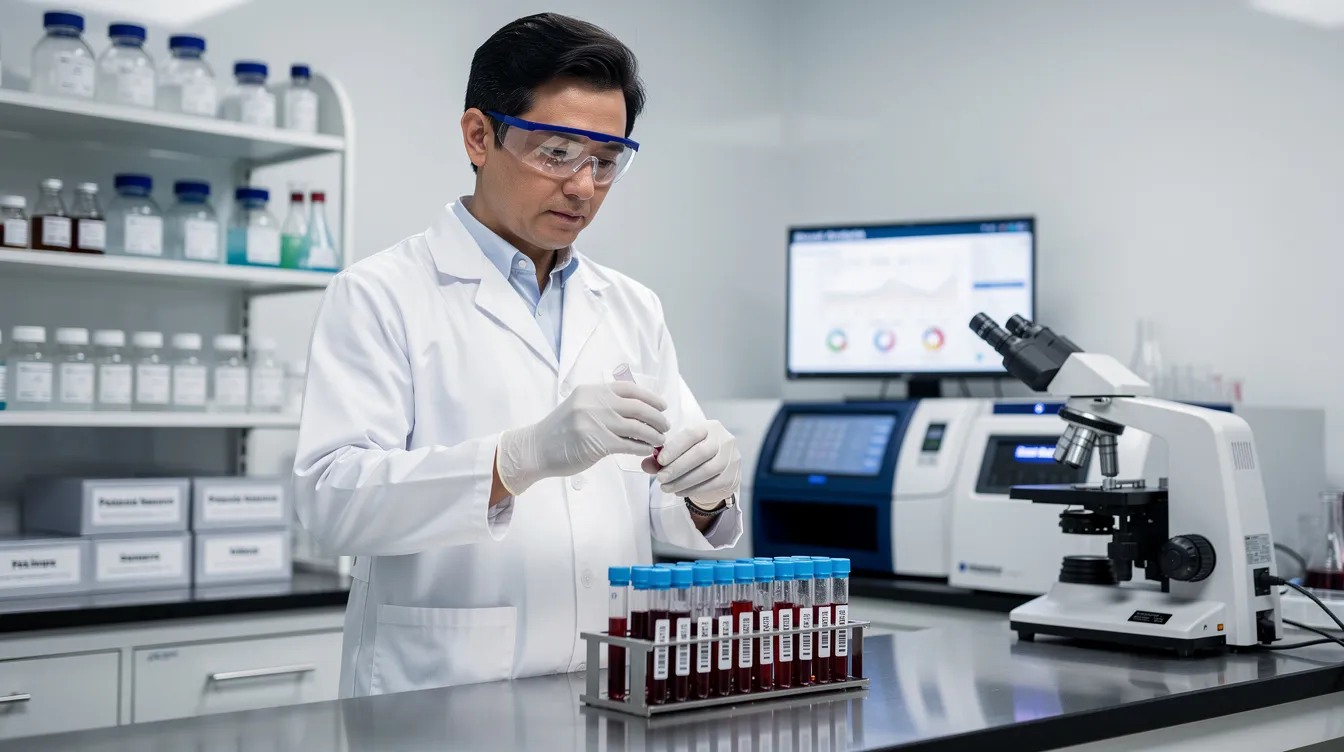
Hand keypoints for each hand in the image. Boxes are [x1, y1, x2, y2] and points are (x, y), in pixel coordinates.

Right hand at [496, 382, 668, 494]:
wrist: (536, 449)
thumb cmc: (559, 431)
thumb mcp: (579, 406)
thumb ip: (602, 403)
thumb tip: (635, 409)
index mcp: (592, 390)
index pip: (629, 389)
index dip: (650, 397)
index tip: (662, 405)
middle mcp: (595, 403)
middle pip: (638, 407)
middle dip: (657, 417)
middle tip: (666, 425)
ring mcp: (597, 423)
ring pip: (637, 427)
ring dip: (653, 434)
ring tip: (659, 439)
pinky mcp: (598, 444)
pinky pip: (629, 445)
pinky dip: (642, 447)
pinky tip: (646, 449)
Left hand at [644, 420, 740, 505]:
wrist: (721, 470)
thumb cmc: (696, 455)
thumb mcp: (681, 451)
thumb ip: (662, 457)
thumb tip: (646, 465)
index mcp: (710, 427)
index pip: (691, 434)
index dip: (674, 448)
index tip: (659, 460)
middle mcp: (724, 440)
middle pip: (700, 453)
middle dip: (677, 467)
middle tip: (661, 478)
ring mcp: (731, 458)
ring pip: (706, 470)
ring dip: (683, 481)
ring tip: (666, 487)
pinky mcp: (732, 476)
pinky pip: (711, 484)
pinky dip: (692, 489)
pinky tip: (679, 491)